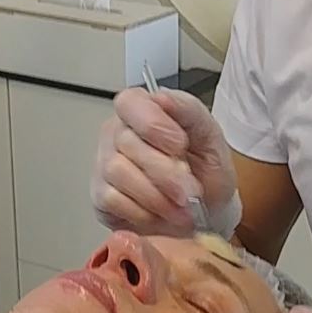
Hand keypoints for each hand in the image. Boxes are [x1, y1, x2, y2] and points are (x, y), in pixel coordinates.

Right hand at [91, 87, 241, 236]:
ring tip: (182, 208)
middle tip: (190, 190)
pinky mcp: (101, 197)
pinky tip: (162, 215)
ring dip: (156, 195)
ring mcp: (104, 165)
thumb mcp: (210, 135)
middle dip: (165, 171)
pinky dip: (143, 212)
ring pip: (119, 172)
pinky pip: (113, 200)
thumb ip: (189, 110)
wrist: (209, 210)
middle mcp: (117, 134)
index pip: (130, 103)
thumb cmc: (206, 169)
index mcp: (143, 111)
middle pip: (127, 143)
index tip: (180, 145)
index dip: (152, 124)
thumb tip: (162, 97)